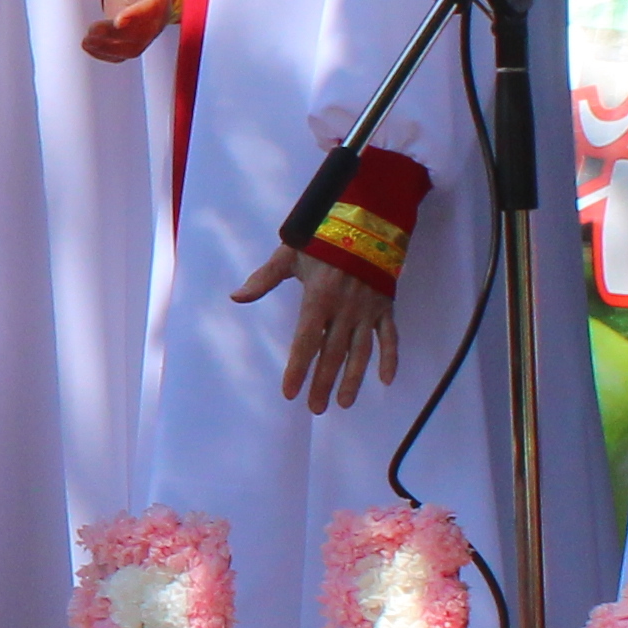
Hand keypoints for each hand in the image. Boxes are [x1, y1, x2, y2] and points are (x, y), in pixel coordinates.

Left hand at [80, 0, 181, 64]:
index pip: (153, 8)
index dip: (137, 16)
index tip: (120, 20)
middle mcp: (154, 16)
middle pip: (142, 35)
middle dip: (116, 37)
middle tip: (93, 30)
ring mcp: (141, 28)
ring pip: (131, 48)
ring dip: (108, 48)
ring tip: (88, 40)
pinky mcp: (128, 34)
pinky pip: (120, 52)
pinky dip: (104, 54)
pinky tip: (89, 46)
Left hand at [237, 245, 399, 413]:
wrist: (367, 218)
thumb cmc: (323, 237)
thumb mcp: (290, 254)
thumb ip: (264, 279)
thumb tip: (236, 297)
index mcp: (319, 298)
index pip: (305, 342)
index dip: (297, 369)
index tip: (290, 392)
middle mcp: (345, 309)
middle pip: (332, 354)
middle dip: (323, 383)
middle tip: (315, 408)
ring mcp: (368, 310)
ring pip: (360, 352)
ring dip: (352, 379)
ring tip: (343, 403)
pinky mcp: (386, 307)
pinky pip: (390, 337)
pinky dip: (391, 358)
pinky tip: (386, 381)